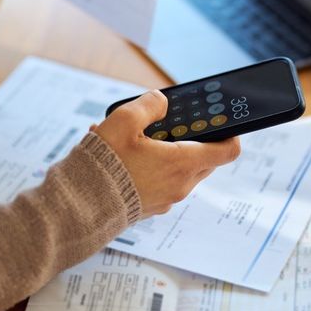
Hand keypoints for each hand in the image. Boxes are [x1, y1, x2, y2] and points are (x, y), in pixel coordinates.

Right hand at [92, 91, 241, 216]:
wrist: (79, 208)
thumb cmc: (103, 165)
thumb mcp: (124, 121)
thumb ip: (149, 105)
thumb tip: (162, 102)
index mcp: (182, 163)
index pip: (228, 151)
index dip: (230, 134)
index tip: (220, 123)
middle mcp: (180, 185)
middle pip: (205, 159)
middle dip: (193, 140)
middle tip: (169, 125)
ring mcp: (166, 199)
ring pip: (182, 170)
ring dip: (166, 152)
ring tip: (131, 139)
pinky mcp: (151, 207)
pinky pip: (162, 182)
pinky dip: (151, 168)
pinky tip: (121, 156)